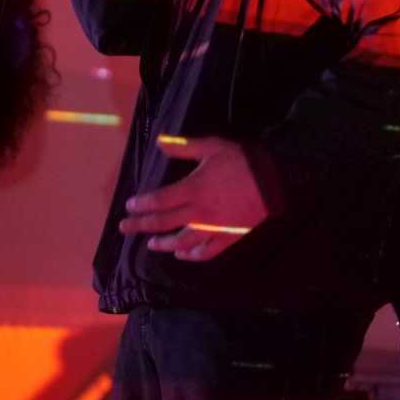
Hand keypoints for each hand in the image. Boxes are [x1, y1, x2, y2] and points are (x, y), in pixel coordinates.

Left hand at [119, 135, 268, 260]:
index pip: (159, 201)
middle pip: (164, 223)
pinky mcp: (228, 237)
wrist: (274, 179)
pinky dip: (192, 256)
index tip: (129, 207)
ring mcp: (213, 228)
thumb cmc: (242, 160)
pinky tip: (182, 256)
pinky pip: (206, 252)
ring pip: (182, 242)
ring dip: (164, 244)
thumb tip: (158, 143)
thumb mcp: (212, 147)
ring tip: (151, 244)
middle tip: (124, 228)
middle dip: (141, 226)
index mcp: (193, 190)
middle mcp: (199, 213)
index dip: (141, 205)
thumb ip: (183, 147)